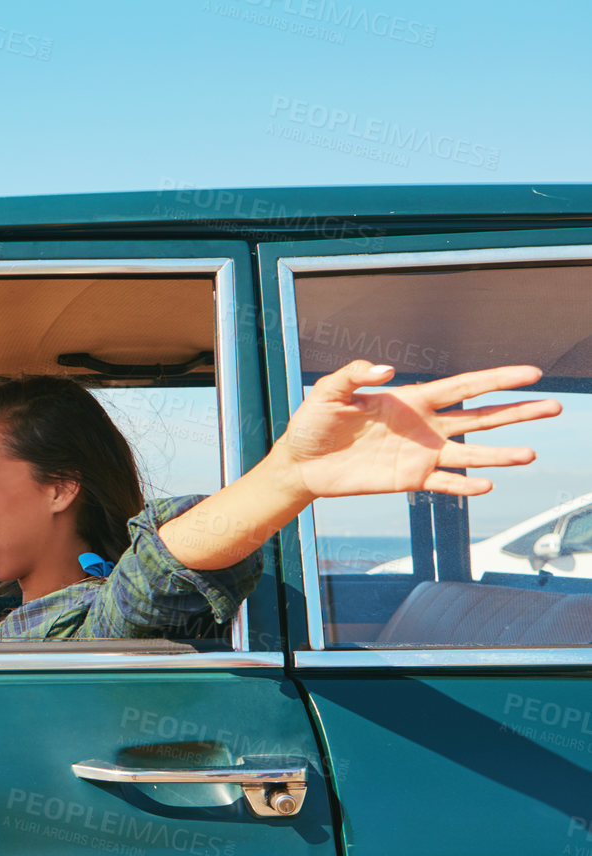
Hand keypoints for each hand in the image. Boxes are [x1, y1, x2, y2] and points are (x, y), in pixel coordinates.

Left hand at [275, 360, 561, 499]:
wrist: (301, 464)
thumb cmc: (313, 424)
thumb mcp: (328, 393)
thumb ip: (354, 375)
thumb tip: (387, 370)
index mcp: (412, 400)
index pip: (465, 386)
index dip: (497, 379)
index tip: (532, 374)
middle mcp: (425, 426)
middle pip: (481, 418)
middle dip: (517, 412)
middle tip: (554, 408)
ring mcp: (421, 455)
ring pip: (471, 454)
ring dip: (500, 455)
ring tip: (530, 454)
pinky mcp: (410, 480)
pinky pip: (445, 483)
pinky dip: (465, 486)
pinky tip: (487, 485)